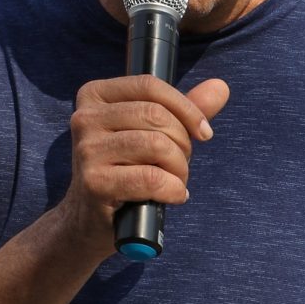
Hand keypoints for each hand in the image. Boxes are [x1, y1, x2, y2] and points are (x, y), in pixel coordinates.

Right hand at [59, 74, 230, 258]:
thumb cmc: (126, 170)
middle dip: (183, 143)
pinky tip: (171, 196)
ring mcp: (87, 150)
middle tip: (181, 164)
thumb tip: (220, 87)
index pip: (149, 85)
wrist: (91, 218)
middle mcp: (84, 117)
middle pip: (155, 115)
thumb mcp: (150, 134)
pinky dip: (173, 190)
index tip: (204, 132)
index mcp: (94, 96)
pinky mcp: (94, 182)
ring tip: (175, 182)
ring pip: (157, 145)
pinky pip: (152, 178)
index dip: (186, 108)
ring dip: (180, 169)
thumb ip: (183, 111)